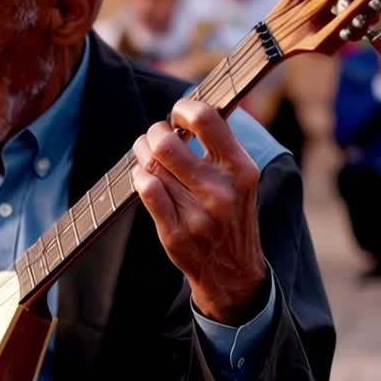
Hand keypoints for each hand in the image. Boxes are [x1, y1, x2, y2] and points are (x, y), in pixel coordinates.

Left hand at [131, 100, 268, 324]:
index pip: (206, 119)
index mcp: (241, 169)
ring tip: (145, 155)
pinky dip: (139, 178)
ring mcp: (198, 215)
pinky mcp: (176, 234)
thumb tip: (188, 110)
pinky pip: (147, 192)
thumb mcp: (240, 179)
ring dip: (142, 155)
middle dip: (153, 134)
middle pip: (167, 143)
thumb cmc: (231, 214)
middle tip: (154, 137)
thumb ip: (220, 147)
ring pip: (152, 167)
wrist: (234, 271)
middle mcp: (221, 190)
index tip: (177, 116)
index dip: (183, 109)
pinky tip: (142, 177)